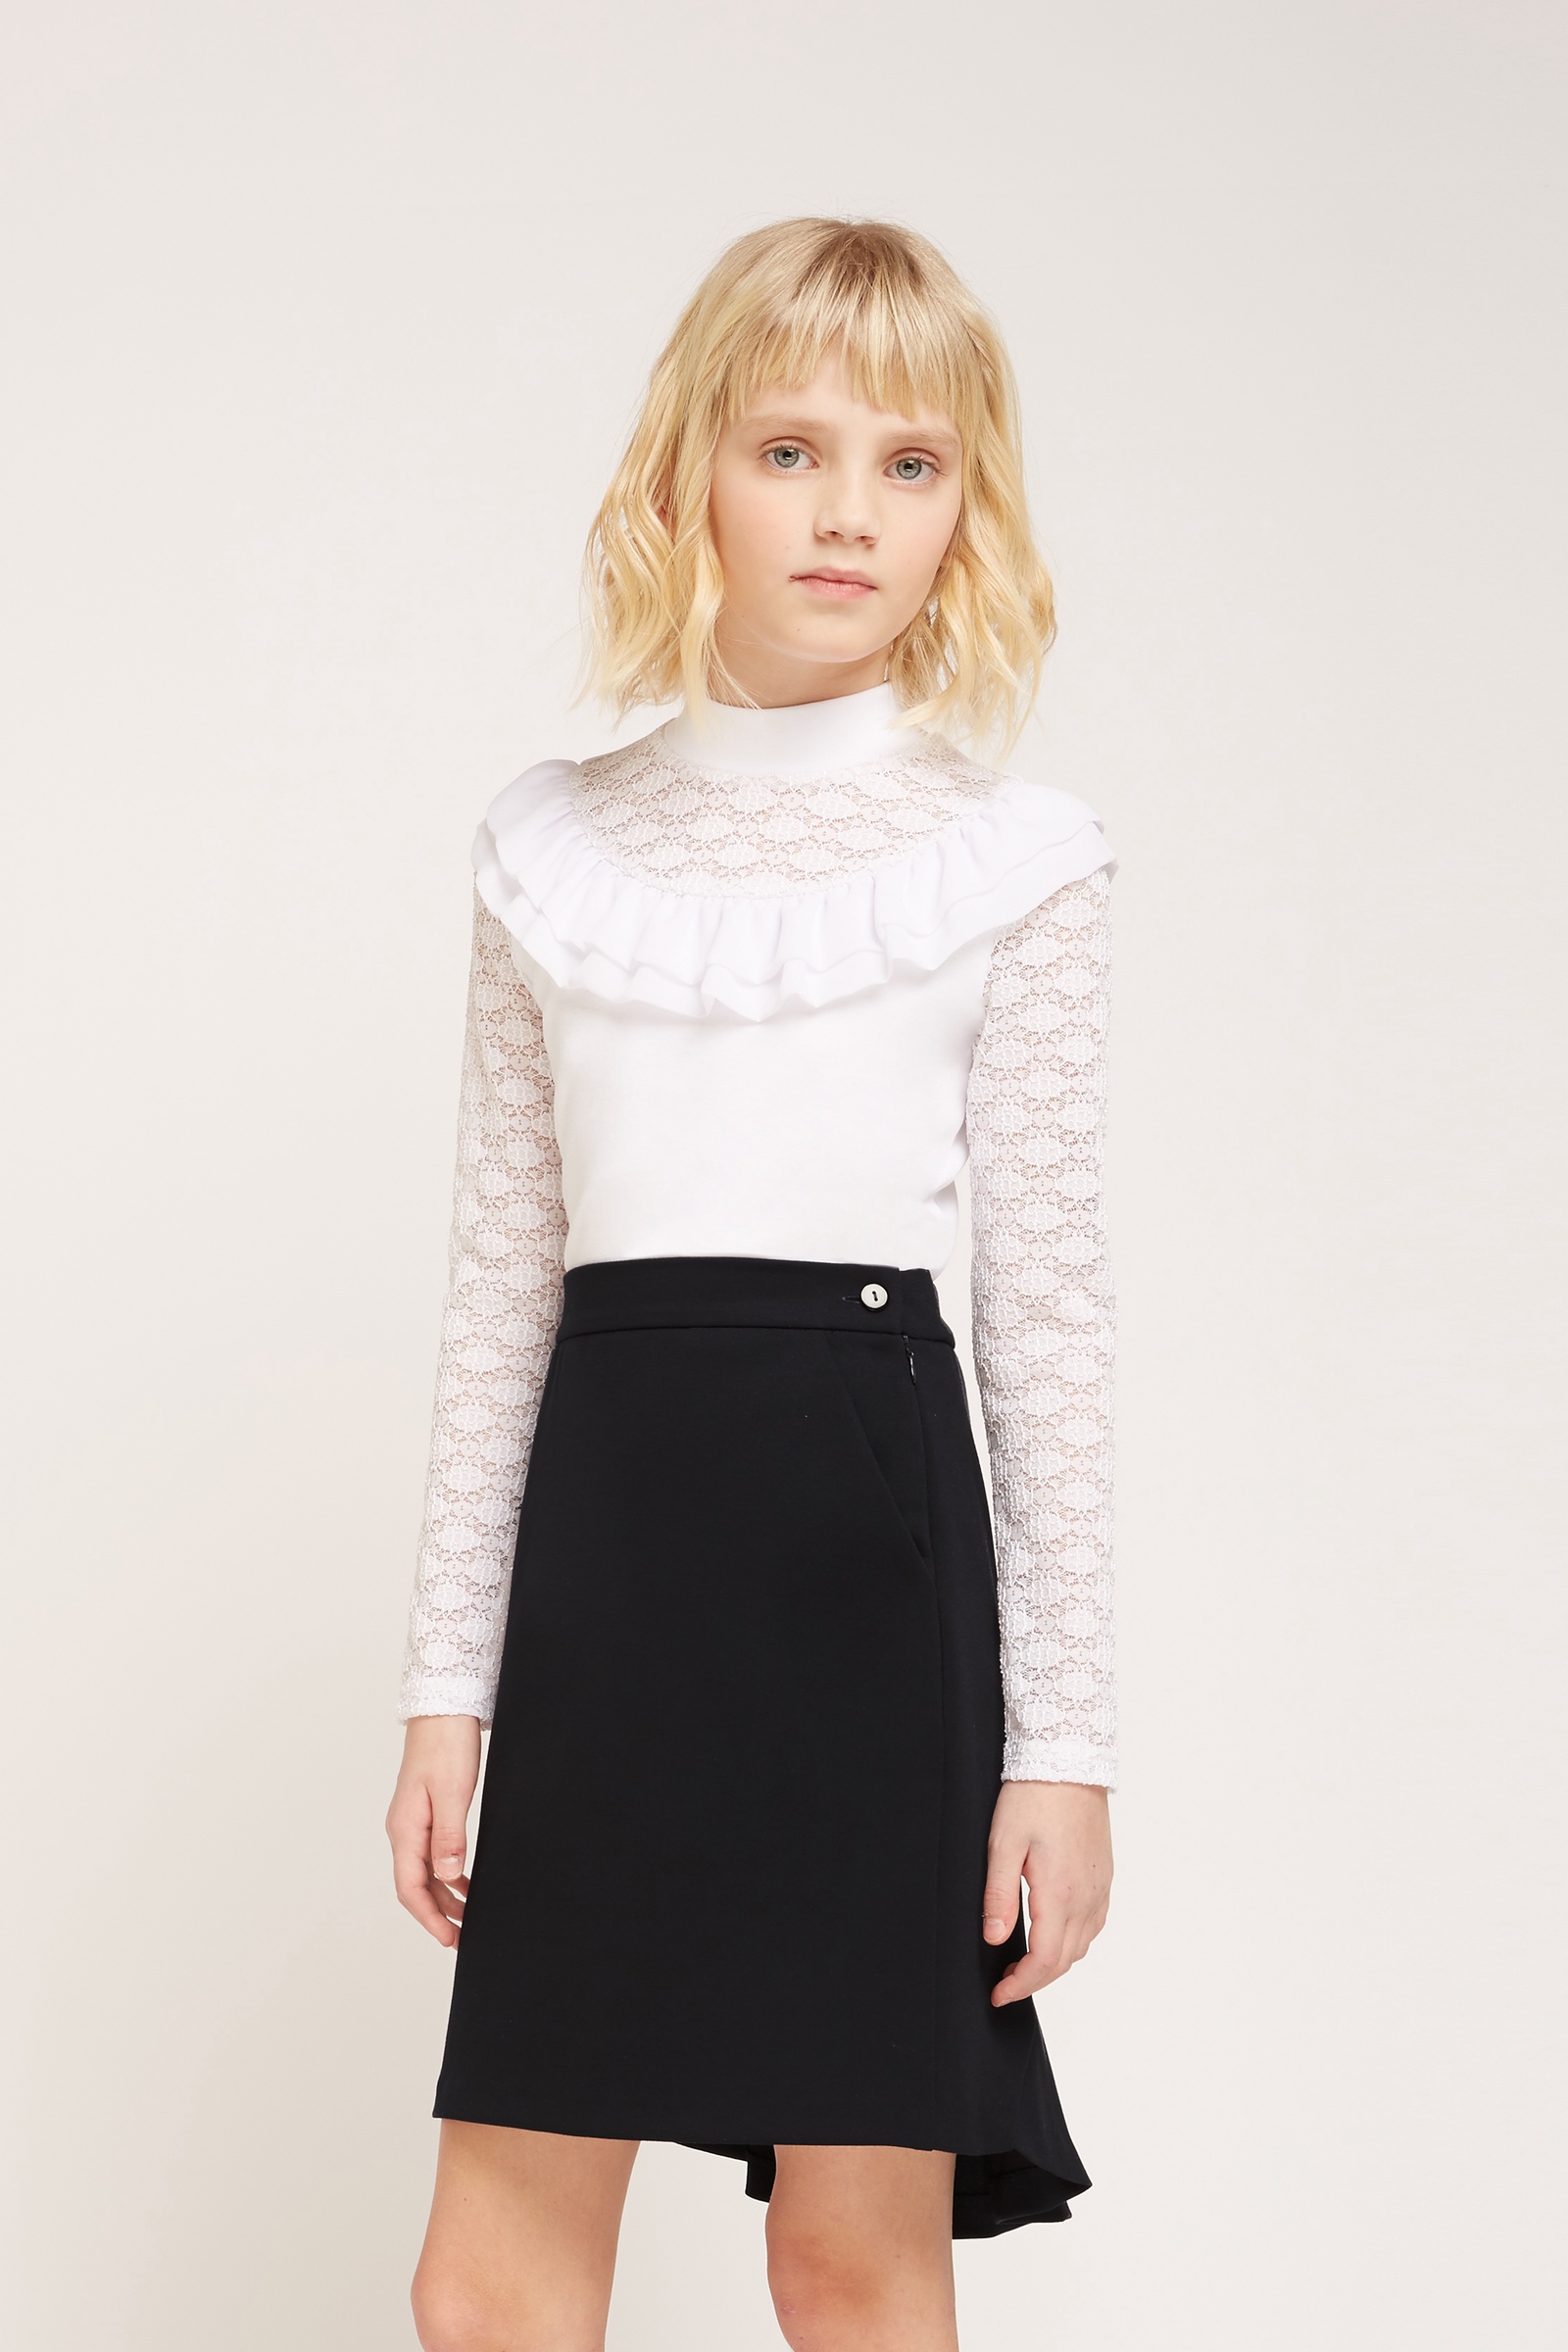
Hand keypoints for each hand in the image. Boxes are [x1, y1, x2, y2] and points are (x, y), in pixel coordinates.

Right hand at [387, 1715, 481, 1947]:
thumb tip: (447, 1876)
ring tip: (469, 1915)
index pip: (410, 1887)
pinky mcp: (427, 1812)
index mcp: (405, 1828)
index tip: (449, 1939)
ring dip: (445, 1897)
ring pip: (425, 1872)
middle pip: (416, 1885)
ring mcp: (414, 1821)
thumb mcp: (452, 1792)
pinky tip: (466, 1880)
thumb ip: (450, 1836)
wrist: (443, 1709)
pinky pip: (433, 1854)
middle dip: (438, 1914)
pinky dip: (449, 1873)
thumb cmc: (446, 1745)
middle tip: (464, 1937)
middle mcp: (404, 1829)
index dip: (429, 1918)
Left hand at [982, 1780, 1112, 2004]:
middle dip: (1034, 1980)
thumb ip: (999, 1895)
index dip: (1020, 1986)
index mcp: (1060, 1893)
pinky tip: (1052, 1932)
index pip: (1044, 1961)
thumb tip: (994, 1939)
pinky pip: (1094, 1924)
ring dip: (1054, 1962)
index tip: (998, 1994)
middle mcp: (1087, 1897)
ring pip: (1082, 1945)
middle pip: (1065, 1961)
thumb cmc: (1033, 1796)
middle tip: (1004, 1983)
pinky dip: (1073, 1941)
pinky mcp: (1105, 1876)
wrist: (1069, 1761)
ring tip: (1022, 1961)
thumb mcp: (1002, 1844)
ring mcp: (1100, 1887)